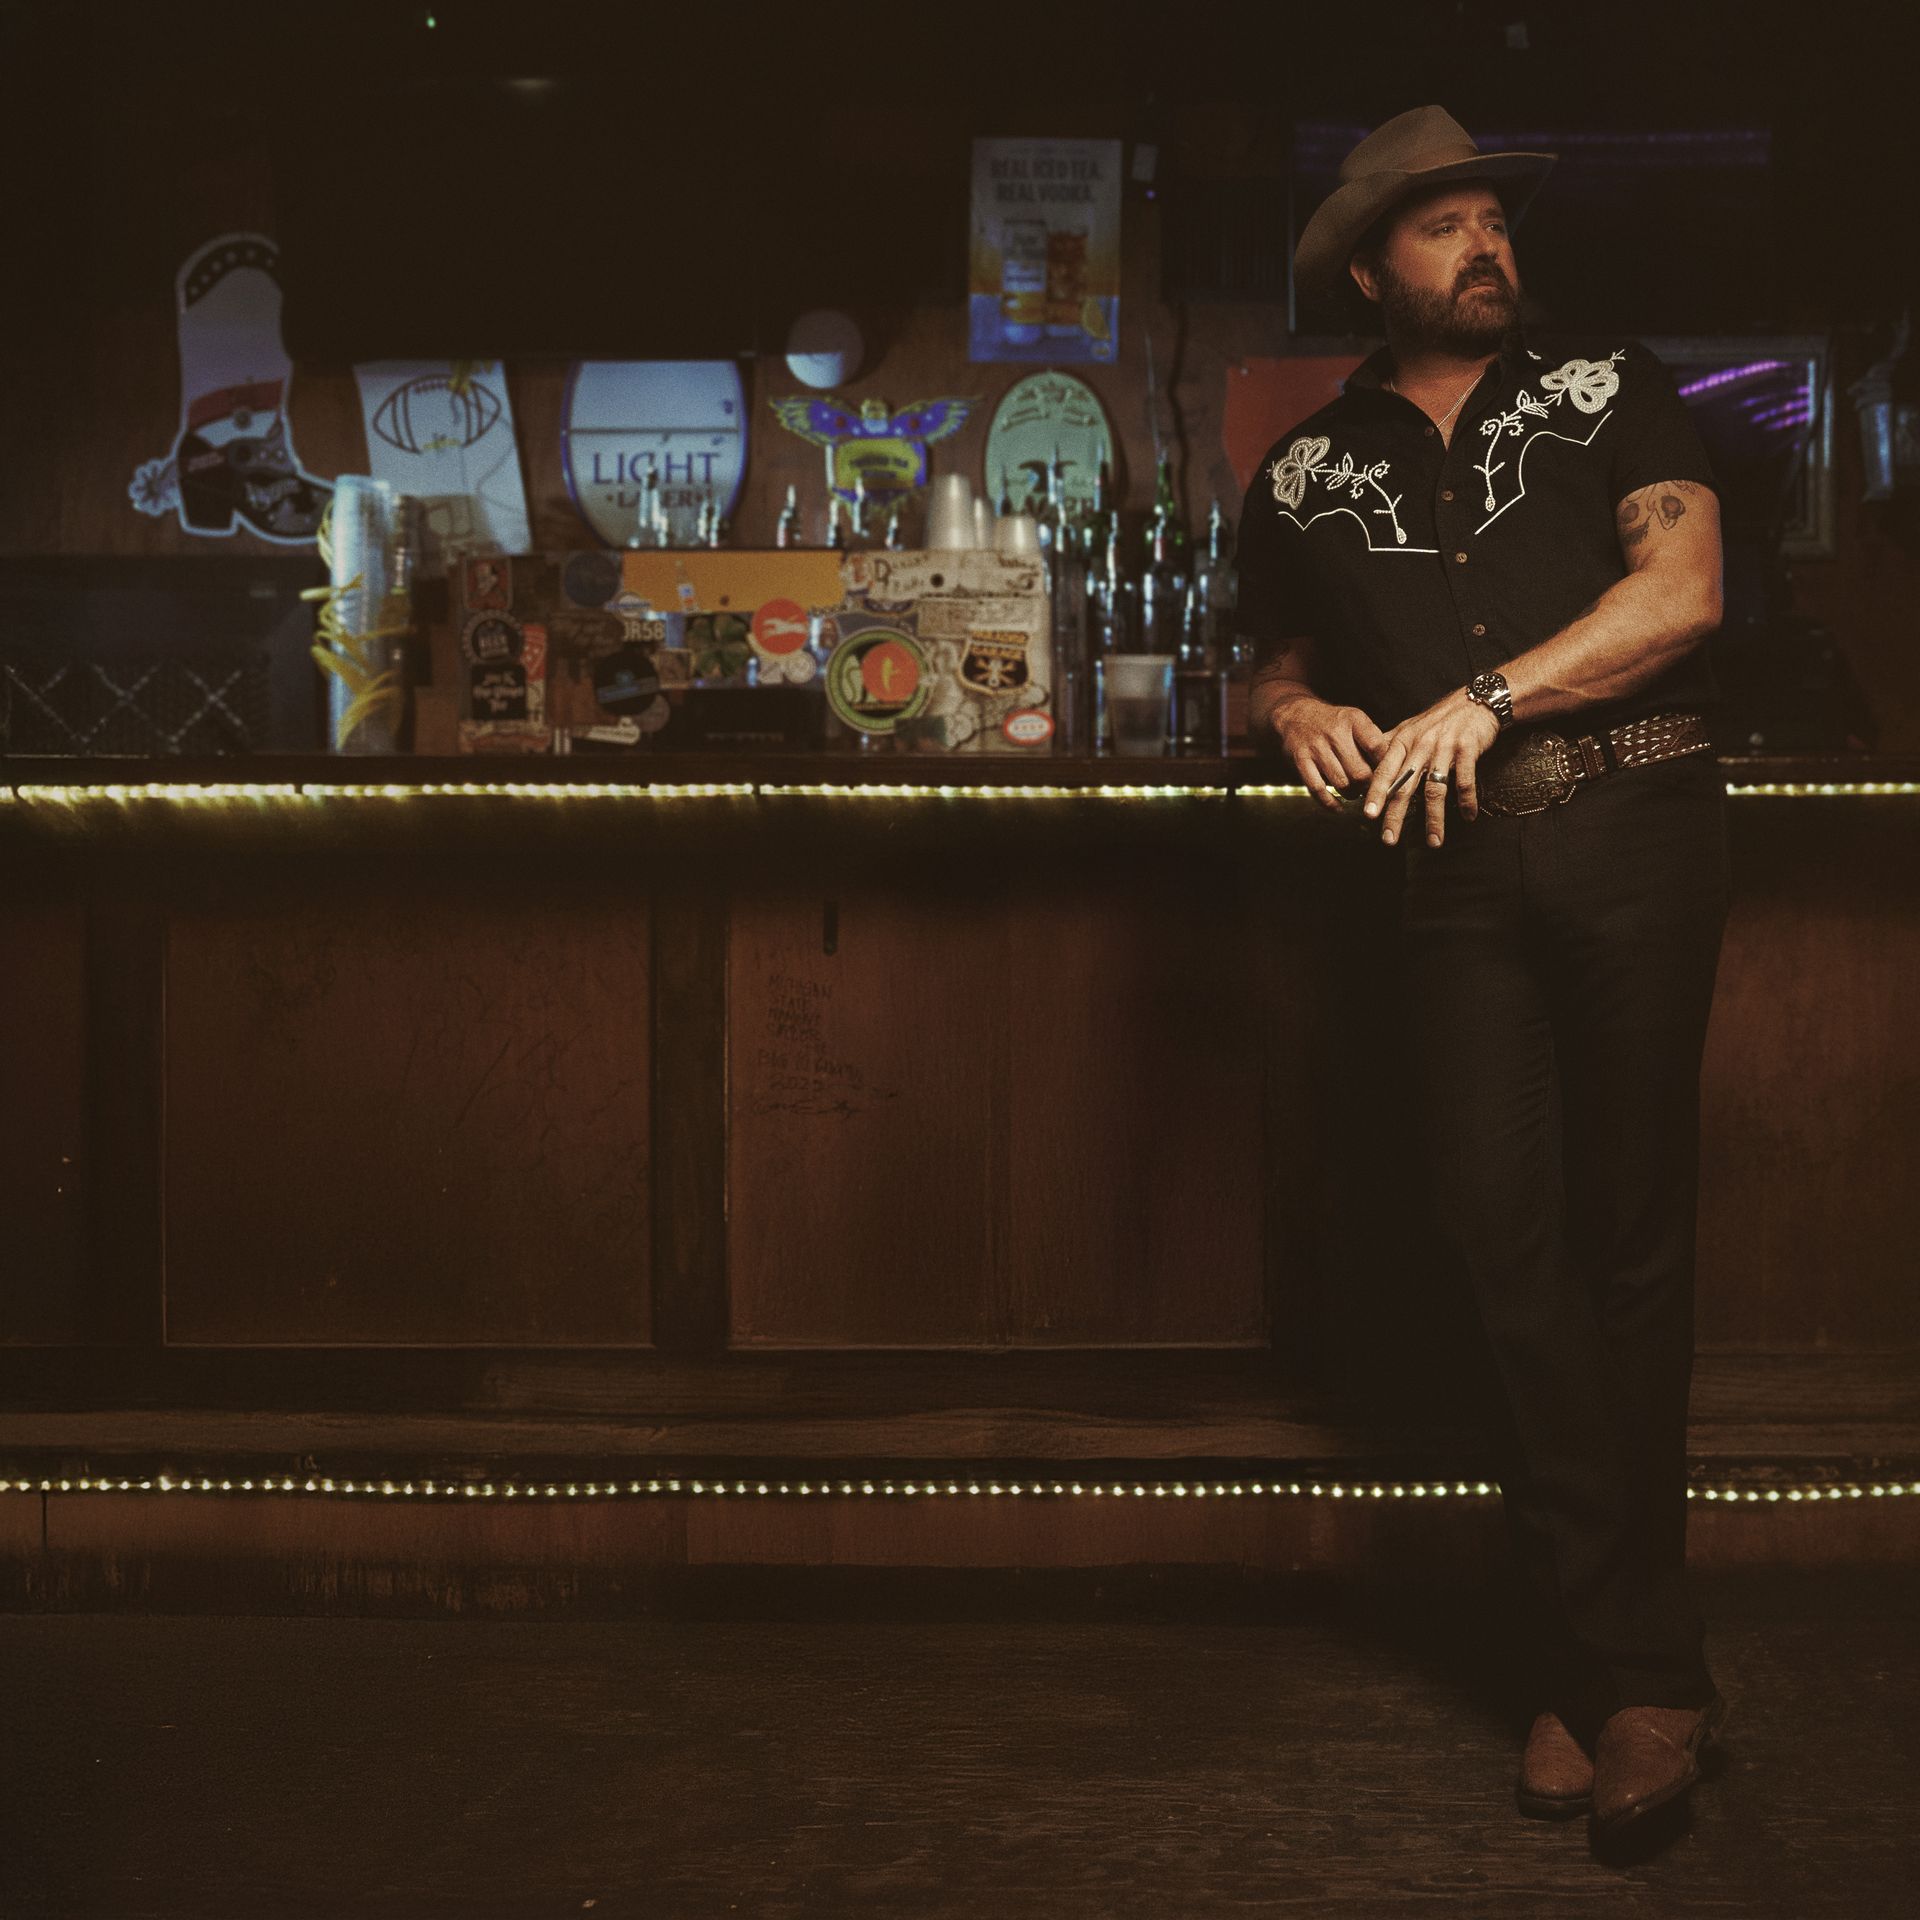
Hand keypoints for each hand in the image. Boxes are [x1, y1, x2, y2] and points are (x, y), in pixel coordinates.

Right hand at [1276, 697, 1388, 809]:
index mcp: (1354, 720)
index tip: (1388, 777)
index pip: (1377, 747)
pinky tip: (1337, 806)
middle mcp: (1335, 732)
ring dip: (1351, 794)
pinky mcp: (1300, 760)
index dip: (1385, 767)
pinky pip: (1317, 788)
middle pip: (1360, 772)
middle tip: (1369, 789)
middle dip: (1368, 787)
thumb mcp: (1354, 720)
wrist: (1296, 714)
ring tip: (1353, 793)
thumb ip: (1371, 740)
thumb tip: (1391, 769)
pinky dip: (1329, 803)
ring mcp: (1316, 747)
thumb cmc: (1331, 722)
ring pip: (1341, 783)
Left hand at [1359, 690, 1502, 846]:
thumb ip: (1387, 746)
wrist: (1476, 701)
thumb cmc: (1439, 719)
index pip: (1384, 771)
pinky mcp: (1467, 749)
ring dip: (1434, 818)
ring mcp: (1444, 748)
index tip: (1368, 816)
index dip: (1375, 794)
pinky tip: (1468, 817)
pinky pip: (1465, 780)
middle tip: (1389, 839)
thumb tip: (1365, 765)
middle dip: (1396, 815)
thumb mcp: (1408, 728)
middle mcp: (1420, 745)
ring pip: (1435, 789)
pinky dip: (1466, 801)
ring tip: (1434, 842)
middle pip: (1405, 786)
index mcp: (1402, 742)